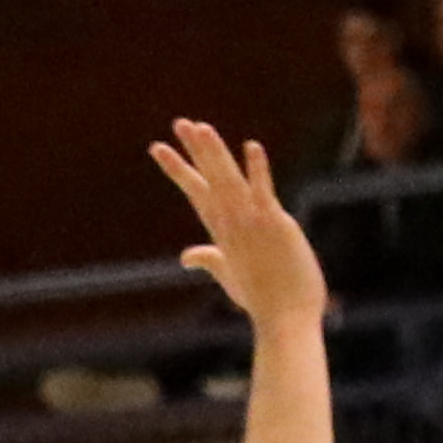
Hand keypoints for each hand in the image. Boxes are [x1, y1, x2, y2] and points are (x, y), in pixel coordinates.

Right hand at [151, 119, 323, 330]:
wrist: (284, 320)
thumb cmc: (261, 299)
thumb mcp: (229, 275)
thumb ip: (209, 258)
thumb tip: (185, 256)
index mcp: (221, 231)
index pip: (196, 191)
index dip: (178, 168)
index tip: (157, 147)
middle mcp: (232, 224)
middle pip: (209, 179)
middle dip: (193, 151)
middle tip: (178, 123)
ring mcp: (251, 222)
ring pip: (229, 180)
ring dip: (215, 153)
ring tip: (201, 128)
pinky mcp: (274, 224)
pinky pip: (264, 191)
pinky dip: (257, 170)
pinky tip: (252, 146)